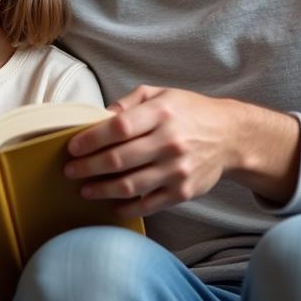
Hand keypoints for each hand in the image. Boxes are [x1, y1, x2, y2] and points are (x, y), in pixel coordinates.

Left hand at [63, 86, 245, 218]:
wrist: (230, 136)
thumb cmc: (188, 111)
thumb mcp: (159, 94)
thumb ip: (128, 103)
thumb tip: (98, 116)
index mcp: (161, 114)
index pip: (118, 128)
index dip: (91, 139)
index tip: (72, 147)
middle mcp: (170, 142)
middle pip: (119, 159)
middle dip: (88, 167)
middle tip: (70, 170)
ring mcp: (177, 170)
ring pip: (130, 185)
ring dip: (101, 190)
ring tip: (84, 189)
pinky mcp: (183, 191)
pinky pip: (149, 204)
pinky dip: (126, 207)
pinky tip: (111, 204)